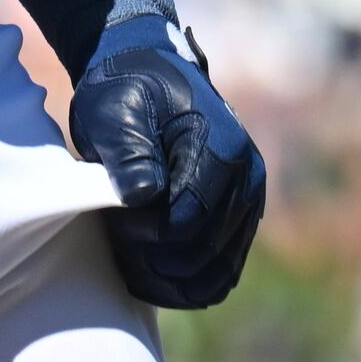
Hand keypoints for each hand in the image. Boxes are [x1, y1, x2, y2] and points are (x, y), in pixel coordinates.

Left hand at [71, 18, 265, 308]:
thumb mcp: (115, 109)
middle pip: (201, 253)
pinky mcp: (239, 221)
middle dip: (151, 258)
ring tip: (129, 258)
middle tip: (115, 237)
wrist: (147, 74)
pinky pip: (222, 275)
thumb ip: (128, 152)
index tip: (112, 217)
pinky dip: (187, 286)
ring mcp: (248, 203)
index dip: (143, 234)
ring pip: (215, 274)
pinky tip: (151, 275)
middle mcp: (247, 179)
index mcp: (222, 149)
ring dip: (168, 280)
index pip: (187, 223)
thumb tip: (143, 197)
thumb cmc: (126, 91)